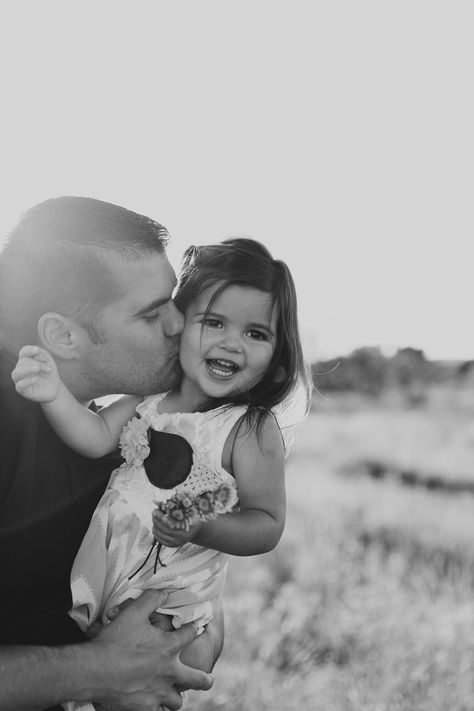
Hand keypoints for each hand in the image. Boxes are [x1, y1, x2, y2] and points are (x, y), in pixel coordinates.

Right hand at [11, 345, 60, 402]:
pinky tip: (35, 380)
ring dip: (28, 369)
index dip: (29, 350)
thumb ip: (43, 354)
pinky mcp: (22, 390)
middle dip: (38, 363)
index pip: (23, 352)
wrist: (54, 387)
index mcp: (26, 360)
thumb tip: (35, 354)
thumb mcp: (49, 361)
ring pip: (16, 373)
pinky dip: (26, 381)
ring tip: (38, 369)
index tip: (37, 350)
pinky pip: (19, 385)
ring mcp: (20, 380)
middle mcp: (20, 369)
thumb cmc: (49, 373)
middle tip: (49, 369)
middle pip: (23, 362)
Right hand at [88, 589, 212, 709]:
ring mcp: (157, 694)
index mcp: (169, 648)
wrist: (93, 671)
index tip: (197, 627)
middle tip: (209, 679)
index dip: (194, 628)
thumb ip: (151, 599)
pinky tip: (153, 705)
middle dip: (204, 679)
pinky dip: (157, 709)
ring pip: (177, 702)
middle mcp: (168, 673)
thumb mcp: (133, 612)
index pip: (190, 634)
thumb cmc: (114, 641)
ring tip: (174, 695)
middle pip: (196, 679)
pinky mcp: (144, 709)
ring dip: (176, 697)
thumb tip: (165, 590)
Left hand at [152, 510, 202, 547]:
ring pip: (160, 534)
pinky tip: (155, 526)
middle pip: (163, 529)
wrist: (195, 531)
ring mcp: (175, 542)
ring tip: (155, 518)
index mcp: (185, 529)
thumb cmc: (191, 519)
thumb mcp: (189, 512)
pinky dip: (155, 532)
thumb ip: (179, 508)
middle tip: (153, 513)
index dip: (160, 517)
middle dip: (156, 520)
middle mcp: (180, 538)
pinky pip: (159, 539)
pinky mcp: (171, 545)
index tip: (155, 510)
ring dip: (155, 525)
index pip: (168, 523)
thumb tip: (164, 504)